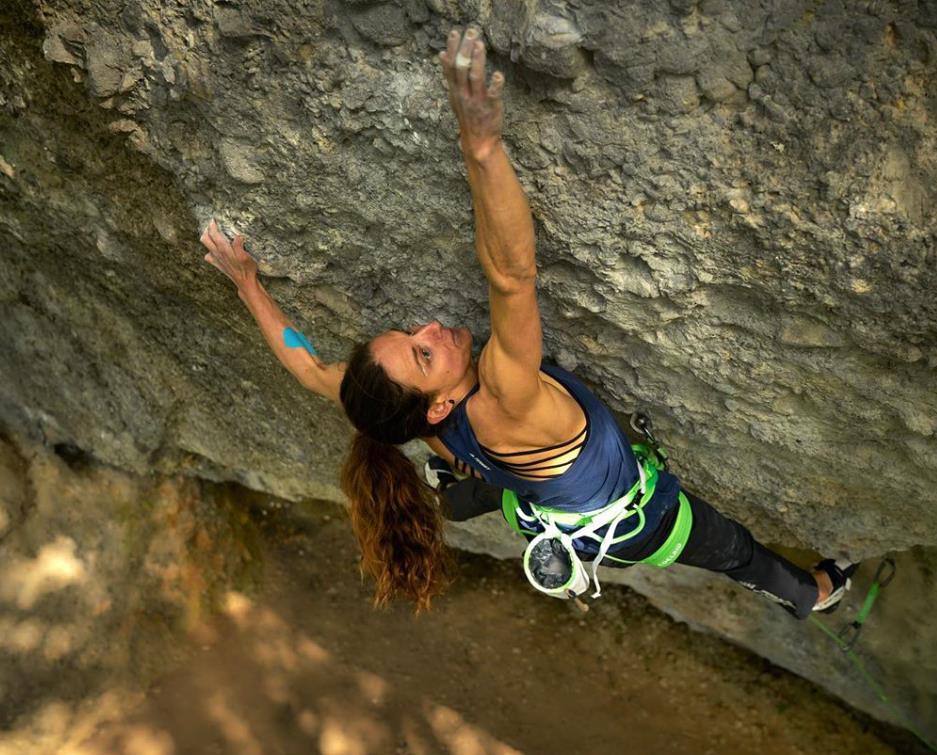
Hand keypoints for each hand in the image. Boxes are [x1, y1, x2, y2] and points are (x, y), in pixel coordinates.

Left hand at [200, 219, 258, 290]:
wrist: (244, 282)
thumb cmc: (247, 269)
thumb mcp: (245, 256)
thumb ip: (239, 245)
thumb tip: (237, 236)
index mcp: (223, 249)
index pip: (213, 234)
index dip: (212, 225)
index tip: (214, 219)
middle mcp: (217, 253)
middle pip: (204, 238)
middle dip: (207, 230)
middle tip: (212, 225)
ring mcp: (215, 259)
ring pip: (205, 246)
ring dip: (207, 238)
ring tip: (212, 233)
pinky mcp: (217, 264)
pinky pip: (208, 256)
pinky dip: (209, 250)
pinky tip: (215, 249)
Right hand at [438, 28, 503, 160]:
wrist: (478, 142)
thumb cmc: (468, 117)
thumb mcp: (455, 96)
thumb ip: (451, 76)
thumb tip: (442, 54)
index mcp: (455, 91)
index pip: (451, 67)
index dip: (452, 49)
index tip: (454, 32)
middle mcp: (464, 94)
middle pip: (462, 69)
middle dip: (465, 49)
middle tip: (471, 31)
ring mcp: (477, 101)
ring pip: (475, 78)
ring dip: (477, 61)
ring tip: (480, 45)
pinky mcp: (490, 108)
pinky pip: (493, 96)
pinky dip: (495, 86)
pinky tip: (498, 75)